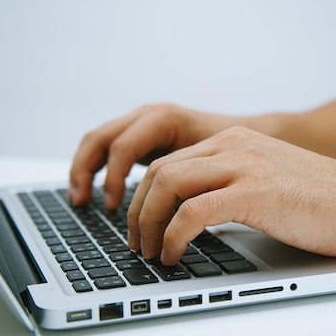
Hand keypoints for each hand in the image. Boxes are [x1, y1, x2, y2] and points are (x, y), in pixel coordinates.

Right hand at [68, 103, 239, 207]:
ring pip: (99, 139)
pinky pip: (109, 146)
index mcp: (165, 118)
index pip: (124, 147)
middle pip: (101, 138)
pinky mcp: (144, 135)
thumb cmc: (239, 151)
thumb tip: (173, 220)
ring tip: (80, 200)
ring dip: (85, 168)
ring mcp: (144, 121)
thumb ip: (188, 183)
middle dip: (86, 170)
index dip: (114, 179)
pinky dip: (98, 167)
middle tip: (83, 203)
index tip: (114, 207)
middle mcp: (150, 115)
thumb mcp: (214, 164)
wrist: (255, 135)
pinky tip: (101, 193)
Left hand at [127, 126, 335, 265]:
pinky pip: (193, 212)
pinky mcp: (256, 192)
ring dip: (148, 223)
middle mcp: (234, 146)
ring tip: (150, 252)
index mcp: (235, 142)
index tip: (141, 225)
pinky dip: (173, 236)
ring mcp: (245, 166)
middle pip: (160, 172)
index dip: (144, 196)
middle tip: (137, 243)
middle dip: (138, 211)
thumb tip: (194, 213)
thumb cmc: (324, 201)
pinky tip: (174, 254)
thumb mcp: (267, 179)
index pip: (169, 162)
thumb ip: (232, 185)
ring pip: (168, 186)